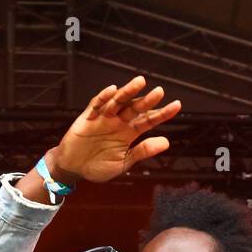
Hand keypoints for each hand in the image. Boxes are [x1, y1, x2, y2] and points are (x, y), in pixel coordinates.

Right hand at [51, 75, 181, 183]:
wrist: (73, 168)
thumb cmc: (98, 166)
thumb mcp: (124, 162)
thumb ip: (143, 151)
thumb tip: (166, 142)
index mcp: (128, 133)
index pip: (148, 120)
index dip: (162, 113)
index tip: (177, 105)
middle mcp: (118, 122)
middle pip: (135, 108)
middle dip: (147, 100)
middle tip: (160, 92)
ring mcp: (103, 118)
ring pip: (118, 102)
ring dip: (128, 92)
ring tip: (140, 82)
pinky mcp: (88, 118)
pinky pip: (96, 105)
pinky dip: (103, 98)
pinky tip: (112, 90)